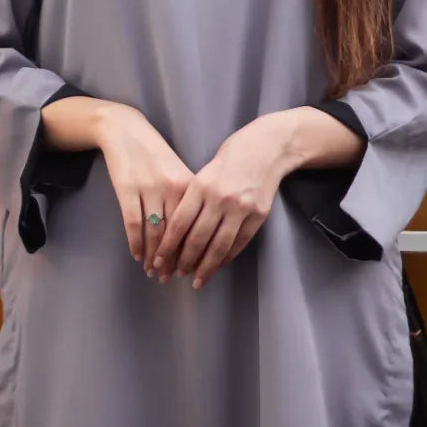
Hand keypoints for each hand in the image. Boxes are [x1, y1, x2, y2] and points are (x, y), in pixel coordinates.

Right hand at [94, 102, 193, 273]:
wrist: (126, 131)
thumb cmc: (155, 154)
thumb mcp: (178, 171)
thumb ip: (189, 198)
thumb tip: (198, 232)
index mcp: (189, 184)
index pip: (195, 226)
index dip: (194, 251)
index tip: (193, 269)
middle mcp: (171, 188)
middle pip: (176, 233)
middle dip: (173, 259)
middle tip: (171, 278)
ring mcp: (148, 189)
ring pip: (154, 232)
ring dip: (154, 256)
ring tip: (153, 272)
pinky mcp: (127, 190)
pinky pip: (132, 224)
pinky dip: (136, 243)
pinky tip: (137, 256)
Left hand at [151, 116, 290, 289]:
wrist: (268, 147)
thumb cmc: (232, 156)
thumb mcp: (205, 171)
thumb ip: (193, 197)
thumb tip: (178, 230)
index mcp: (201, 186)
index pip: (180, 223)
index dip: (168, 246)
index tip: (159, 260)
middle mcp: (220, 199)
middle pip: (198, 239)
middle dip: (184, 261)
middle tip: (175, 274)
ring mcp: (241, 209)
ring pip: (219, 246)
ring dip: (205, 267)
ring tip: (196, 280)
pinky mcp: (258, 216)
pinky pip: (239, 243)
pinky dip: (226, 258)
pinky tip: (217, 266)